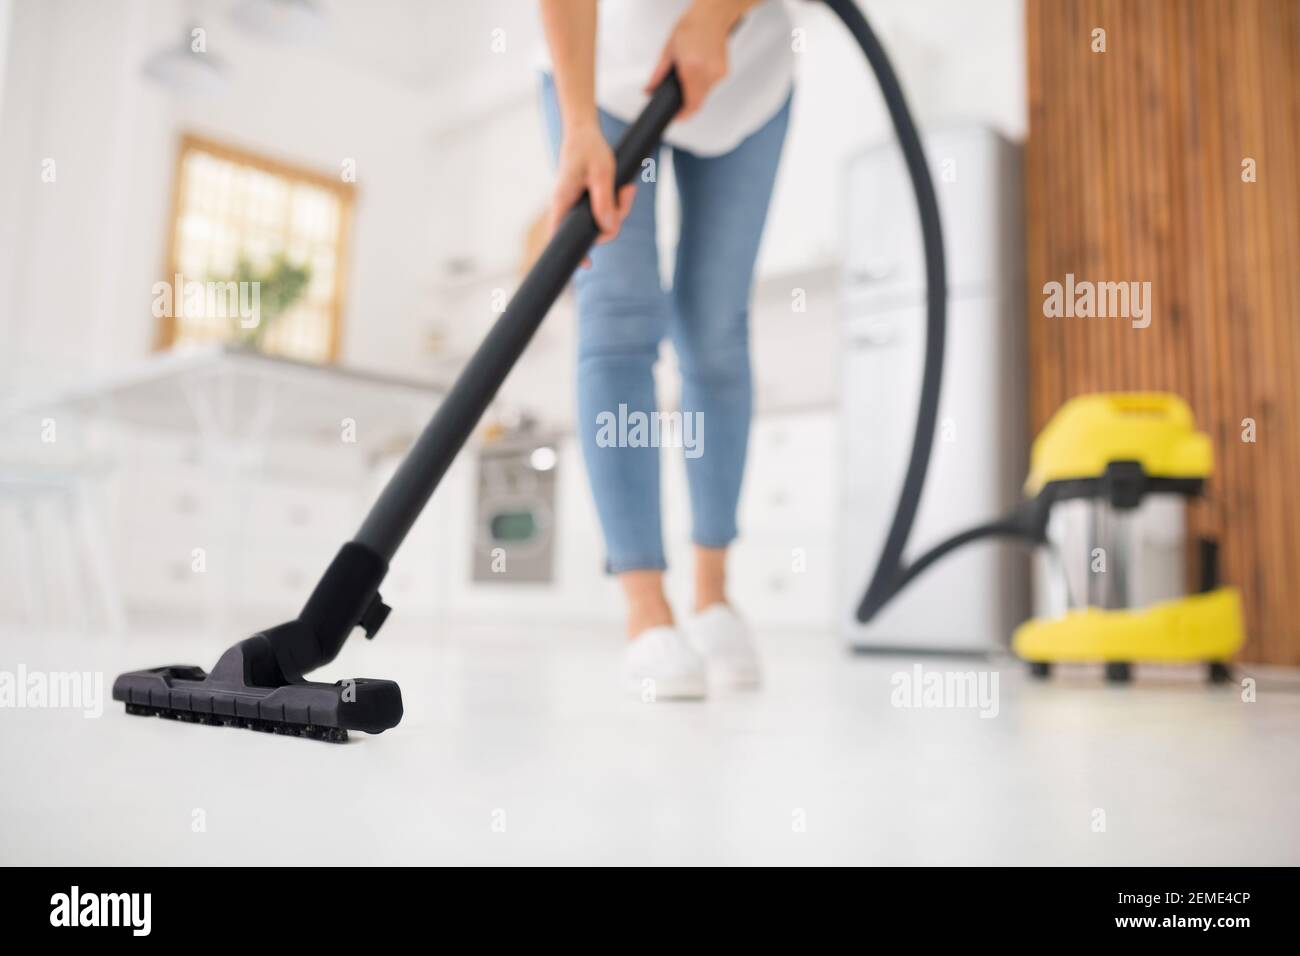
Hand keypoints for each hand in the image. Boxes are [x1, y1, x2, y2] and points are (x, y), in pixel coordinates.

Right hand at [549, 121, 636, 265]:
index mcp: (562, 201)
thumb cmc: (589, 148)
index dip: (572, 252)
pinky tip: (624, 190)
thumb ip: (605, 202)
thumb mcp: (601, 173)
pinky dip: (616, 203)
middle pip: (591, 230)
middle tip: (627, 193)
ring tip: (627, 186)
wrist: (584, 131)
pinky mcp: (585, 200)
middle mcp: (566, 206)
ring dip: (619, 208)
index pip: (559, 236)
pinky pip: (603, 210)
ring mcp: (576, 204)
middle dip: (614, 219)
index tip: (586, 264)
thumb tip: (609, 228)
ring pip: (601, 220)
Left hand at [645, 2, 734, 118]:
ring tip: (688, 75)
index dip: (683, 115)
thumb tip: (650, 89)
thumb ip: (658, 74)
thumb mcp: (669, 49)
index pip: (690, 104)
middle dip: (686, 104)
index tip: (676, 117)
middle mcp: (708, 73)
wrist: (713, 15)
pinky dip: (702, 83)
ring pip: (705, 95)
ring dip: (695, 92)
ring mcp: (718, 74)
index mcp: (692, 68)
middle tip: (678, 99)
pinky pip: (711, 87)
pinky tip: (698, 69)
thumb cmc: (692, 26)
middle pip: (698, 103)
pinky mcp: (724, 72)